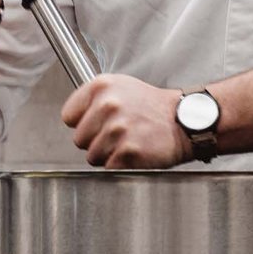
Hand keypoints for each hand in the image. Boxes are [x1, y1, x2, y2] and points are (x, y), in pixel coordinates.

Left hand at [61, 75, 190, 168]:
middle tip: (118, 134)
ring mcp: (118, 129)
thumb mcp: (120, 87)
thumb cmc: (151, 107)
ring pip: (92, 156)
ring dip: (108, 155)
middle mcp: (108, 105)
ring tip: (128, 142)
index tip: (98, 123)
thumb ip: (92, 99)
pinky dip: (120, 165)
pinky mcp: (128, 151)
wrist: (183, 121)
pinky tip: (135, 151)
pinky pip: (109, 167)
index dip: (82, 123)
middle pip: (78, 139)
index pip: (68, 116)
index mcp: (101, 86)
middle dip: (95, 141)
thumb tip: (72, 119)